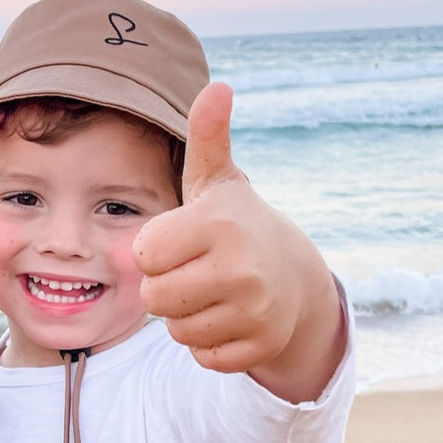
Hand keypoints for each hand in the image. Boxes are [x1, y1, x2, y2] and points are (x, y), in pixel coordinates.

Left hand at [133, 82, 343, 401]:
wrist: (297, 278)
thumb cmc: (237, 225)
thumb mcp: (219, 181)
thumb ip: (207, 137)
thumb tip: (216, 86)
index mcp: (218, 224)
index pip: (145, 255)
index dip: (155, 250)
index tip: (181, 241)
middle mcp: (239, 268)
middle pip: (153, 298)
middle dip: (164, 287)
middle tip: (193, 271)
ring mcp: (254, 311)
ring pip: (176, 331)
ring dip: (185, 317)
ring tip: (211, 293)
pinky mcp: (260, 346)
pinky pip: (204, 356)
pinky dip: (209, 343)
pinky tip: (228, 318)